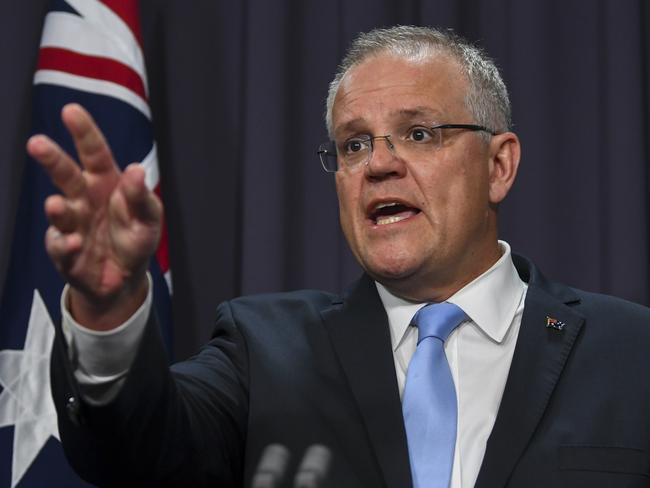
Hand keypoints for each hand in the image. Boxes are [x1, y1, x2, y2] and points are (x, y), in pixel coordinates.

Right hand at [27, 104, 161, 329]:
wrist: (124, 277)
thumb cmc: (135, 237)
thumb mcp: (149, 217)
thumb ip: (142, 196)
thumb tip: (136, 171)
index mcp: (106, 183)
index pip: (95, 153)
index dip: (84, 132)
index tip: (71, 111)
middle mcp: (84, 199)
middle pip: (65, 175)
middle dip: (51, 159)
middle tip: (37, 143)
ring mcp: (72, 224)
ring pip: (60, 211)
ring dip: (57, 209)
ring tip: (56, 205)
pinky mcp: (66, 252)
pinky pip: (62, 247)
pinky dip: (66, 246)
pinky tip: (74, 244)